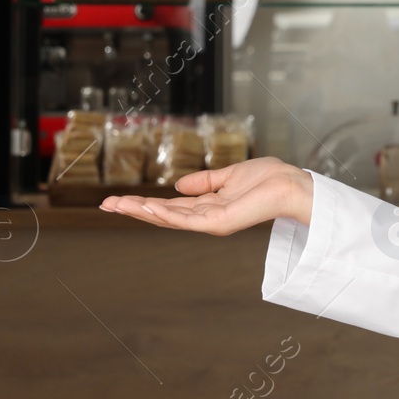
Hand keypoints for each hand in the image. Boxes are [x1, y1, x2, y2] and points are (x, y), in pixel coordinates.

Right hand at [99, 157, 312, 234]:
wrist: (291, 184)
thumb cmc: (268, 179)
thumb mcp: (229, 175)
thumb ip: (205, 181)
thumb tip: (179, 185)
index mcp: (208, 206)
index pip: (170, 207)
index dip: (145, 203)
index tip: (119, 200)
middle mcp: (207, 217)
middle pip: (163, 216)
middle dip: (134, 210)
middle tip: (107, 205)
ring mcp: (212, 223)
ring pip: (169, 219)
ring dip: (142, 211)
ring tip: (117, 205)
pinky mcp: (219, 223)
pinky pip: (186, 220)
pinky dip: (165, 214)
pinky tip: (147, 207)